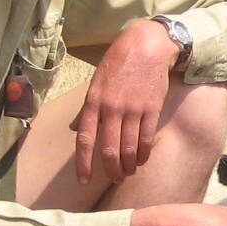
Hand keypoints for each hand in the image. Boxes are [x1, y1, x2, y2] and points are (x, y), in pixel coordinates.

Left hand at [73, 18, 184, 185]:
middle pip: (109, 150)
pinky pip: (146, 139)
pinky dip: (144, 154)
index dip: (83, 162)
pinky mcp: (151, 109)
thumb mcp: (96, 82)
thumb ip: (86, 108)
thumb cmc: (119, 63)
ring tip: (128, 172)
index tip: (83, 179)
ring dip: (128, 166)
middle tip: (115, 178)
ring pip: (129, 148)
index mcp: (94, 102)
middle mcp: (111, 108)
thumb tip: (74, 129)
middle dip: (111, 170)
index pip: (85, 139)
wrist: (146, 46)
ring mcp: (132, 109)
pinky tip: (142, 160)